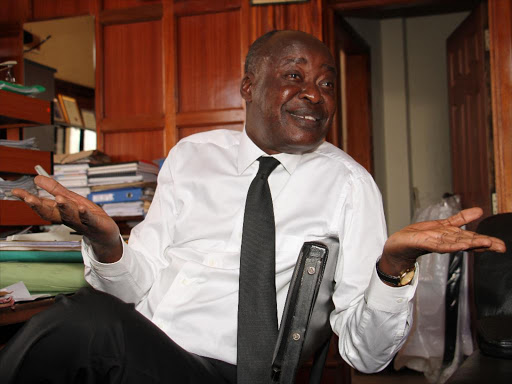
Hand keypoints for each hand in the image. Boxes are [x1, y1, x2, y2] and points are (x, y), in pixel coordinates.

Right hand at [12, 175, 121, 262]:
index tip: (16, 192)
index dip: (29, 199)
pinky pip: (89, 219)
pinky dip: (84, 214)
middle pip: (51, 213)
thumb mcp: (70, 200)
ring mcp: (80, 222)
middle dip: (39, 206)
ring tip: (58, 198)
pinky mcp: (94, 224)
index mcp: (60, 212)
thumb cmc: (86, 216)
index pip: (42, 205)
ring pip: (70, 216)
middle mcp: (67, 218)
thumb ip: (55, 189)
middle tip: (28, 198)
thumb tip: (37, 178)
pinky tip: (81, 207)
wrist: (105, 233)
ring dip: (63, 207)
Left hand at [379, 207, 505, 275]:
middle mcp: (445, 242)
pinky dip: (451, 245)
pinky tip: (461, 245)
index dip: (486, 241)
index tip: (501, 245)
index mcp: (451, 237)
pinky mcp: (423, 243)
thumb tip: (480, 211)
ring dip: (470, 244)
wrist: (398, 246)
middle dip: (484, 244)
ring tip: (485, 243)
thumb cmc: (419, 237)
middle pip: (467, 242)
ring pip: (456, 243)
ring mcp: (435, 243)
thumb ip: (461, 219)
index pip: (471, 239)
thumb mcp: (443, 225)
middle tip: (500, 247)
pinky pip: (439, 244)